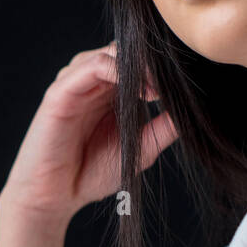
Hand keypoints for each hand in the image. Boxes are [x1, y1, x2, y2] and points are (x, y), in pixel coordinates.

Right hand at [0, 39, 177, 229]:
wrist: (55, 197)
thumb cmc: (92, 173)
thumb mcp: (141, 149)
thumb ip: (163, 128)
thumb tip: (192, 111)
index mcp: (112, 90)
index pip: (139, 60)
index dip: (161, 67)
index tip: (184, 83)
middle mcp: (93, 81)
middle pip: (126, 50)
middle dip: (153, 63)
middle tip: (174, 82)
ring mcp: (76, 82)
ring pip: (110, 52)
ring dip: (139, 65)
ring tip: (158, 90)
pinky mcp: (61, 91)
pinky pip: (90, 66)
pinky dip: (116, 69)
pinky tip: (137, 88)